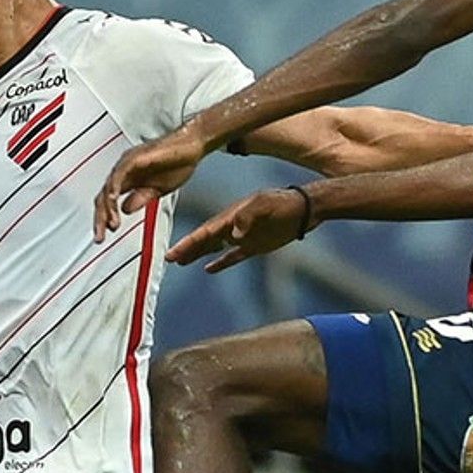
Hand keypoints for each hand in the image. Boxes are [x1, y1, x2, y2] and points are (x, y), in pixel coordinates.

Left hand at [94, 127, 207, 241]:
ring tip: (111, 225)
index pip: (108, 201)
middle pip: (103, 197)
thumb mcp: (157, 190)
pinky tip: (113, 202)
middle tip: (101, 237)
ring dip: (107, 209)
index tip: (105, 235)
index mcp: (128, 178)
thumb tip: (126, 210)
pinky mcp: (135, 158)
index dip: (104, 219)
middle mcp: (124, 170)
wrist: (192, 146)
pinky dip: (114, 189)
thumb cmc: (178, 163)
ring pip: (108, 188)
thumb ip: (140, 199)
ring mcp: (128, 163)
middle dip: (100, 219)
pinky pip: (119, 175)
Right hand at [166, 187, 308, 272]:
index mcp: (231, 215)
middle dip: (187, 249)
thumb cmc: (283, 203)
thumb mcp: (265, 204)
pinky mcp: (254, 246)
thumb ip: (247, 216)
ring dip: (198, 254)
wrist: (304, 209)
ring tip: (180, 262)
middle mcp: (233, 226)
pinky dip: (220, 262)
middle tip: (169, 259)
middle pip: (205, 239)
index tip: (173, 252)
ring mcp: (242, 236)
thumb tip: (231, 234)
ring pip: (214, 247)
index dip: (188, 242)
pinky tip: (208, 269)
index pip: (205, 231)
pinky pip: (232, 256)